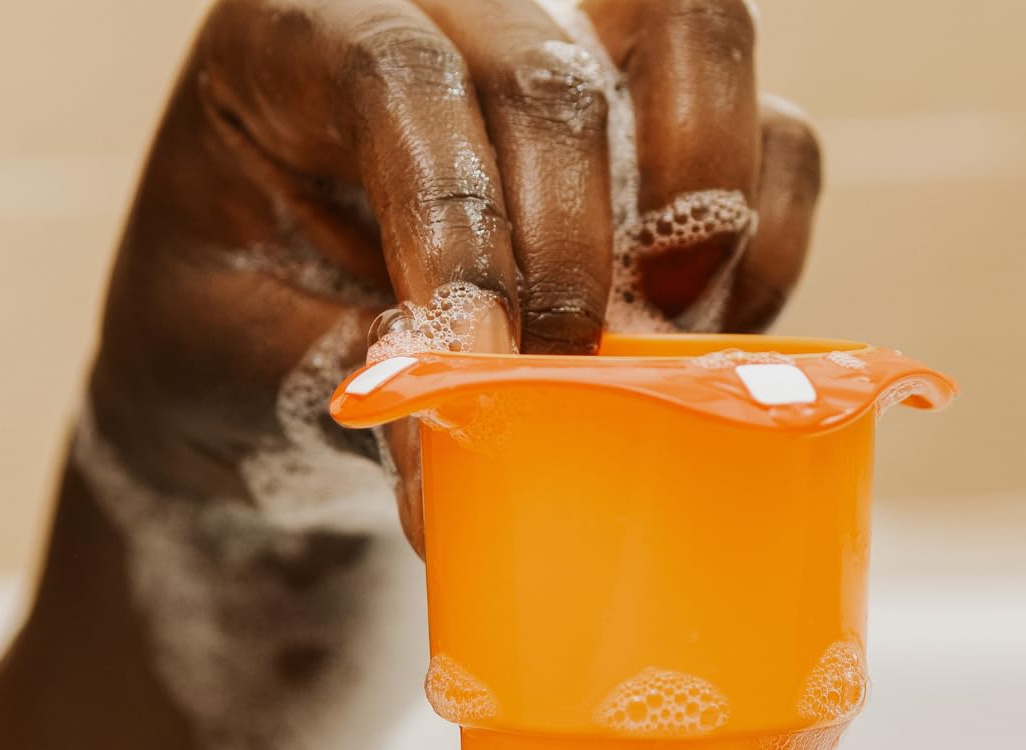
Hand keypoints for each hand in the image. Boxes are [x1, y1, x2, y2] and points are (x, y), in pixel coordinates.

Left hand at [89, 0, 822, 516]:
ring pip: (696, 30)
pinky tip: (700, 342)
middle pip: (552, 64)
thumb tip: (471, 431)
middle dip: (573, 243)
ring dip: (702, 200)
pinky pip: (777, 139)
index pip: (406, 80)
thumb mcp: (251, 368)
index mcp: (299, 34)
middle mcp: (450, 1)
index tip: (479, 370)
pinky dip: (766, 245)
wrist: (286, 365)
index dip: (459, 229)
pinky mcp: (675, 124)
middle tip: (562, 374)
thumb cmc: (248, 348)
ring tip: (656, 333)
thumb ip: (352, 381)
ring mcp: (579, 45)